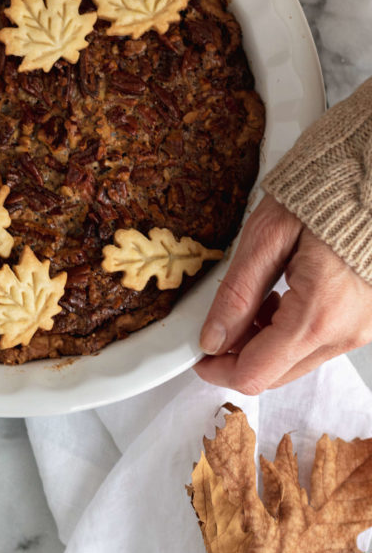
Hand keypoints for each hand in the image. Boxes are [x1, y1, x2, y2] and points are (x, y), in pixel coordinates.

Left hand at [194, 193, 371, 393]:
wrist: (370, 178)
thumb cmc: (322, 197)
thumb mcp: (266, 239)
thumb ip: (237, 294)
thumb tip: (212, 337)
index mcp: (318, 316)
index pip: (256, 373)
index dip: (217, 369)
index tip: (198, 355)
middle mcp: (345, 333)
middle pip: (276, 374)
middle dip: (238, 354)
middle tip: (219, 323)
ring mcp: (361, 331)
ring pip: (296, 362)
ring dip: (264, 342)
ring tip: (255, 299)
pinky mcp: (366, 322)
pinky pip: (318, 344)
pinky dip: (290, 333)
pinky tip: (282, 299)